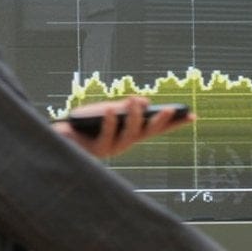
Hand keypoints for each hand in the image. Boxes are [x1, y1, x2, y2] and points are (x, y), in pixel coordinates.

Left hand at [52, 96, 192, 157]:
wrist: (58, 134)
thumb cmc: (85, 122)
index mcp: (130, 133)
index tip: (193, 115)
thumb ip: (126, 107)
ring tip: (135, 100)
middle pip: (147, 134)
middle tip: (169, 110)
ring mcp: (111, 149)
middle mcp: (124, 144)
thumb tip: (145, 102)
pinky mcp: (95, 150)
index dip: (175, 123)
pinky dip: (109, 122)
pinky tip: (111, 109)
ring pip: (128, 137)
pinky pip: (105, 136)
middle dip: (158, 123)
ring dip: (133, 118)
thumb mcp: (109, 110)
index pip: (157, 128)